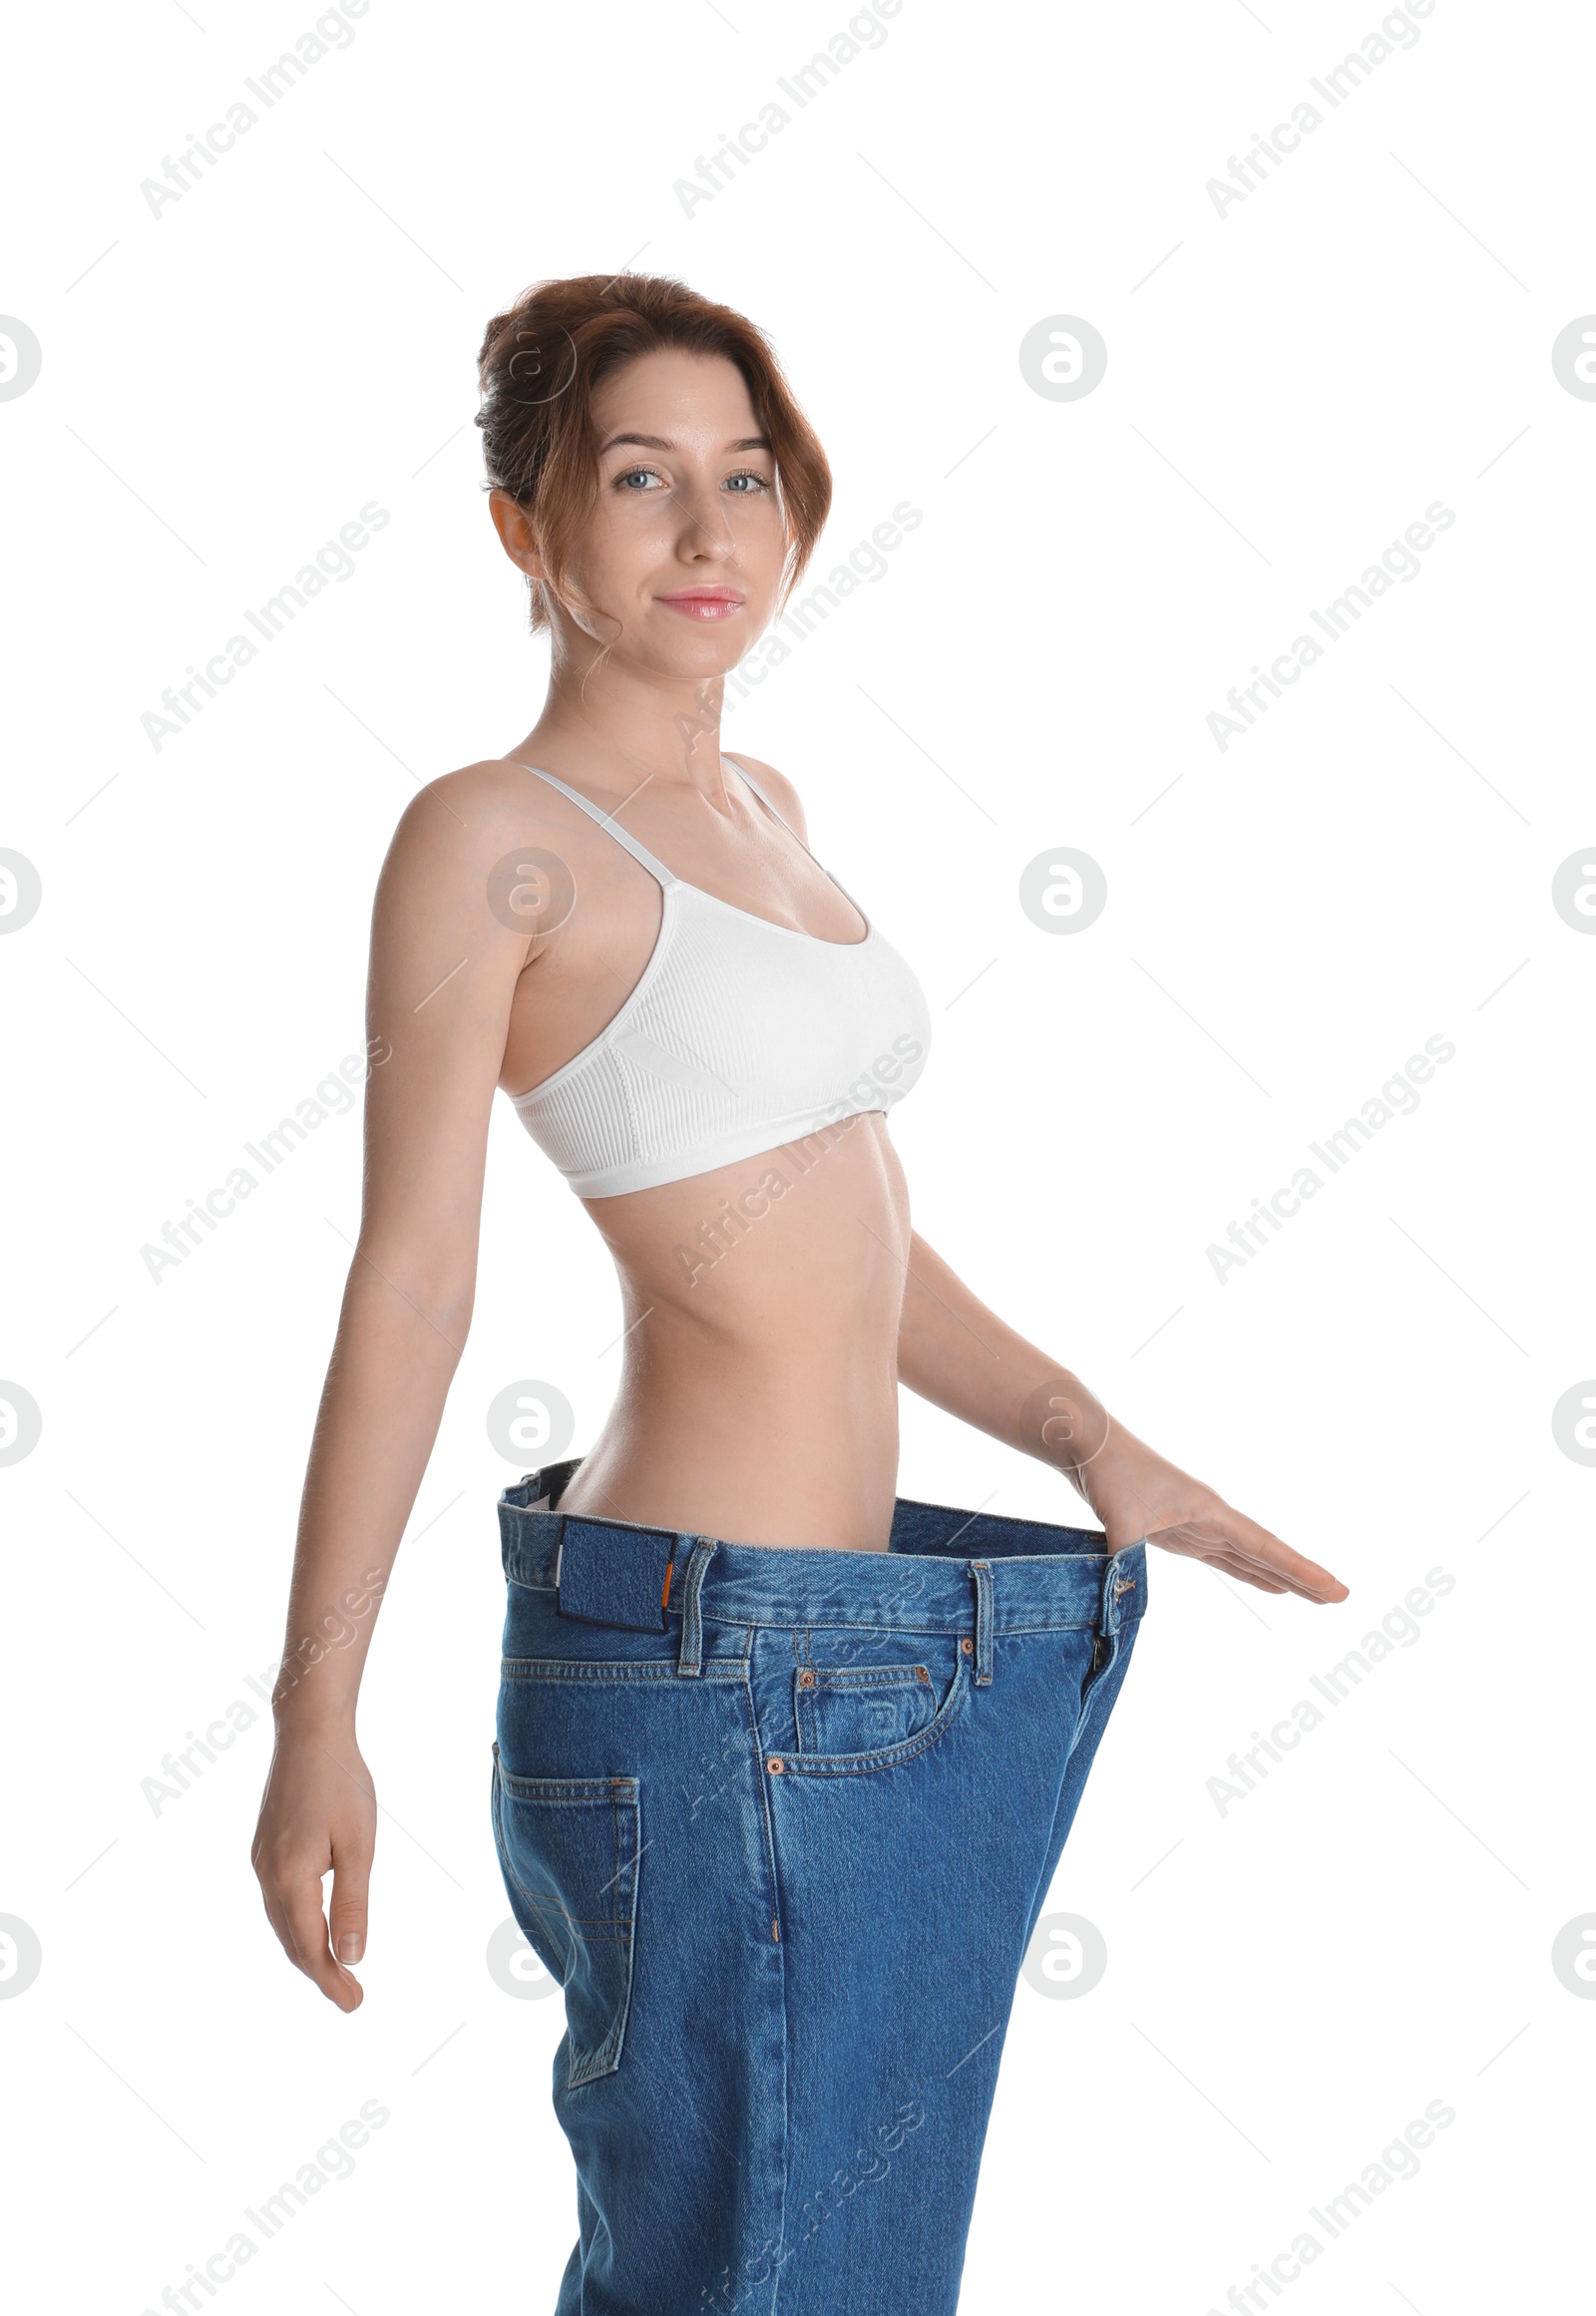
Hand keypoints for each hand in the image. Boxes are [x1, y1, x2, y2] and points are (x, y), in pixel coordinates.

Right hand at [251, 1721, 375, 2010]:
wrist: (309, 1733)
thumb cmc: (342, 1784)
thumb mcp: (358, 1845)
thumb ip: (353, 1902)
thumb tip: (352, 1956)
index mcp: (291, 1878)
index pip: (310, 1947)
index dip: (331, 1980)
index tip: (355, 2003)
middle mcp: (267, 1875)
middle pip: (291, 1942)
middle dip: (320, 1973)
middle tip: (351, 1998)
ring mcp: (261, 1861)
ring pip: (282, 1923)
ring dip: (306, 1951)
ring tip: (336, 1972)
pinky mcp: (263, 1848)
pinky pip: (278, 1902)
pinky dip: (296, 1925)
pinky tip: (314, 1928)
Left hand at [1037, 1392, 1347, 1601]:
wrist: (1092, 1444)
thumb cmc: (1110, 1473)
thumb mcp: (1118, 1518)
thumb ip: (1126, 1562)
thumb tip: (1126, 1602)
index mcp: (1208, 1511)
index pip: (1263, 1547)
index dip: (1300, 1571)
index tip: (1334, 1588)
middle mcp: (1211, 1519)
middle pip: (1266, 1554)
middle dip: (1303, 1577)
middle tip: (1341, 1597)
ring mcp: (1197, 1525)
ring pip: (1249, 1557)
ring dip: (1281, 1576)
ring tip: (1315, 1596)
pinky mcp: (1179, 1531)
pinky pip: (1225, 1558)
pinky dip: (1250, 1572)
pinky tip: (1269, 1586)